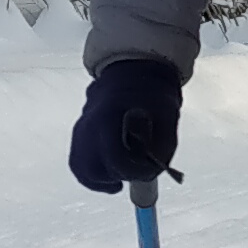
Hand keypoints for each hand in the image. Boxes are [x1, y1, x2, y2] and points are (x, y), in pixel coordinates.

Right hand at [69, 56, 184, 193]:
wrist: (134, 68)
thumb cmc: (153, 92)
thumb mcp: (168, 118)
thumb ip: (162, 148)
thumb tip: (151, 172)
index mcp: (110, 116)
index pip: (115, 157)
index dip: (134, 172)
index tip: (149, 171)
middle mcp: (89, 123)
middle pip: (92, 167)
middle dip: (115, 177)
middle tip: (132, 176)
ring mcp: (80, 128)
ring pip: (80, 167)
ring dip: (100, 179)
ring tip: (118, 179)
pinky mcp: (78, 133)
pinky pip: (78, 161)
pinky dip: (91, 174)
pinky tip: (108, 175)